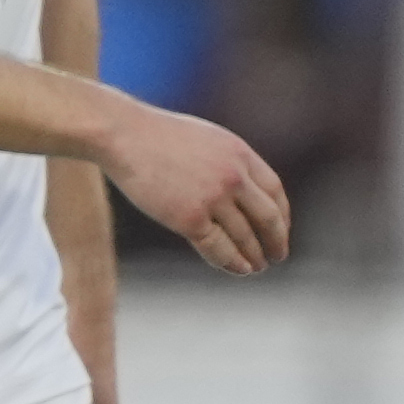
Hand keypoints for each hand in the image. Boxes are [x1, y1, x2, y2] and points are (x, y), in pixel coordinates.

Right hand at [98, 99, 288, 274]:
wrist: (121, 134)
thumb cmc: (154, 135)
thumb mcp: (204, 139)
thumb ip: (227, 162)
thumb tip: (243, 192)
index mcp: (239, 153)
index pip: (275, 191)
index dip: (283, 215)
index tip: (280, 230)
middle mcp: (232, 176)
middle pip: (268, 218)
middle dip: (276, 241)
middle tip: (277, 256)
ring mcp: (212, 198)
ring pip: (245, 238)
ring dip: (254, 257)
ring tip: (255, 267)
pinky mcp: (189, 218)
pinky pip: (219, 249)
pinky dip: (232, 263)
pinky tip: (237, 269)